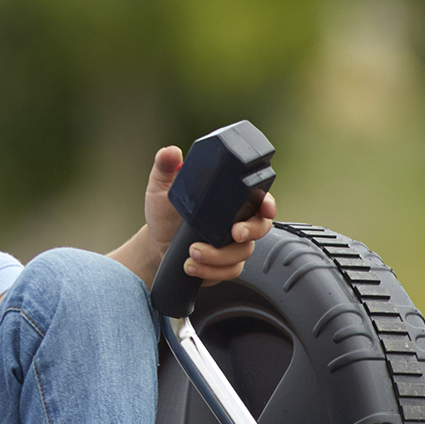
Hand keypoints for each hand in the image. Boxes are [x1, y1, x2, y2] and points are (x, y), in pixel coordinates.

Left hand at [141, 144, 276, 284]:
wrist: (156, 244)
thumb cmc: (164, 213)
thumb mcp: (161, 188)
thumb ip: (164, 167)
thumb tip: (170, 152)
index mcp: (228, 199)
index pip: (259, 198)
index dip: (268, 203)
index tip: (265, 208)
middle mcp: (236, 221)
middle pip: (261, 227)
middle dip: (250, 231)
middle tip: (233, 233)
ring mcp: (232, 245)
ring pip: (242, 253)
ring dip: (219, 256)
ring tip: (193, 251)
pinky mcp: (224, 265)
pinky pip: (229, 271)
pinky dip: (210, 271)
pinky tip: (191, 265)